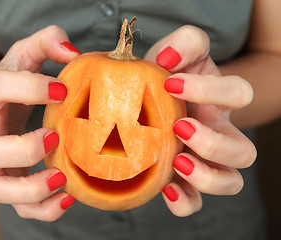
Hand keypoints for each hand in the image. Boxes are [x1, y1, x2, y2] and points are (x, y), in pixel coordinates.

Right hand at [0, 26, 80, 220]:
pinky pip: (18, 207)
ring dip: (30, 190)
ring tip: (62, 178)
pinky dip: (42, 209)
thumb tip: (73, 53)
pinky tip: (67, 196)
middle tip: (55, 137)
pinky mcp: (9, 179)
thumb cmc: (13, 80)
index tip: (62, 90)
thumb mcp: (26, 54)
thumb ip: (48, 41)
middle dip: (23, 148)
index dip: (29, 88)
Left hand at [145, 26, 255, 216]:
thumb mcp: (176, 53)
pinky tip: (166, 187)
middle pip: (244, 151)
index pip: (238, 94)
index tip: (171, 83)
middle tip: (179, 127)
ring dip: (207, 176)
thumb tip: (171, 58)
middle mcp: (221, 133)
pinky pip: (196, 203)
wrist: (157, 97)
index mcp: (222, 101)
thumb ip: (183, 43)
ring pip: (231, 182)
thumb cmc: (169, 76)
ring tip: (177, 161)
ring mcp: (206, 160)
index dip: (211, 90)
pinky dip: (185, 201)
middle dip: (213, 142)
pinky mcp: (186, 179)